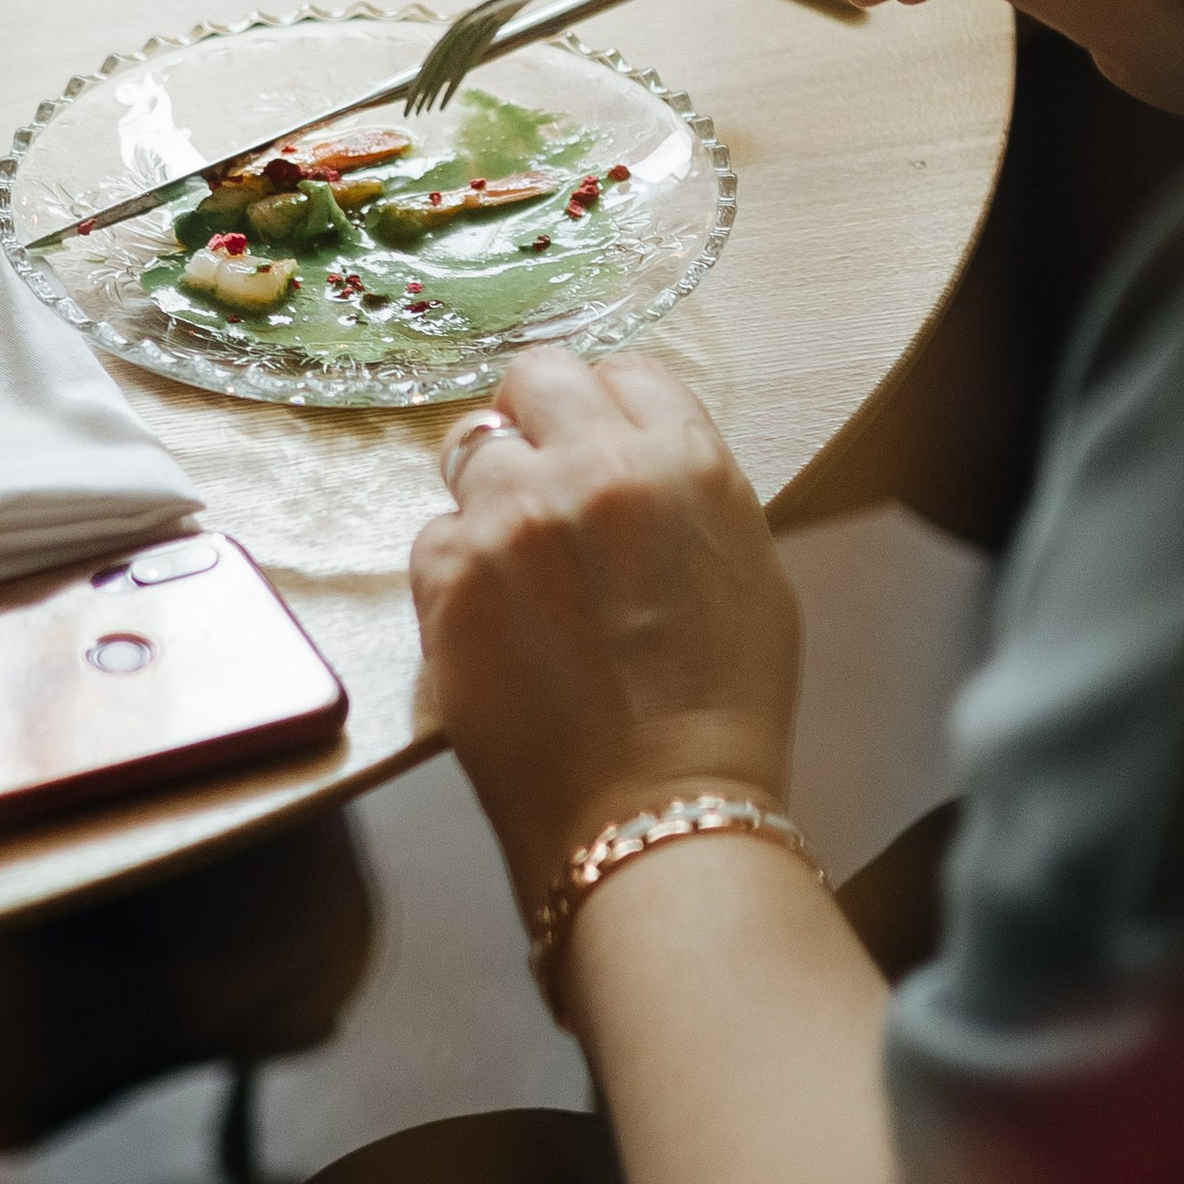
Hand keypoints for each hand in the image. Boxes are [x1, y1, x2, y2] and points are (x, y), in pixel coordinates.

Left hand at [410, 349, 802, 919]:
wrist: (654, 812)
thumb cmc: (720, 710)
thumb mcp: (749, 572)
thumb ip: (689, 490)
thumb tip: (641, 454)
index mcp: (683, 461)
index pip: (624, 371)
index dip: (607, 406)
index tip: (596, 440)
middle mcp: (593, 468)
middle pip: (534, 377)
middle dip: (535, 418)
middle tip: (540, 477)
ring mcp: (511, 517)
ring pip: (471, 451)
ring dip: (491, 496)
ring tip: (519, 572)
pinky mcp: (447, 573)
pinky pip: (433, 534)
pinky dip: (457, 570)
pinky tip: (497, 627)